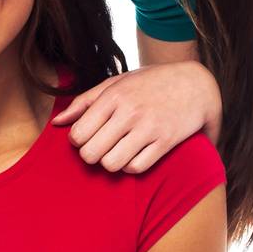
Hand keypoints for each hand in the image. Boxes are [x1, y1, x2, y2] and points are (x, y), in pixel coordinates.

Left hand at [51, 62, 220, 172]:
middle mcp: (130, 112)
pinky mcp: (165, 142)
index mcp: (113, 96)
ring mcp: (149, 128)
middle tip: (100, 148)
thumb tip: (57, 122)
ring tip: (116, 152)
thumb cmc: (149, 83)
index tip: (88, 136)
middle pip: (91, 153)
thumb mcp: (116, 83)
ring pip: (111, 164)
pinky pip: (135, 168)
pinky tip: (133, 155)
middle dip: (91, 155)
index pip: (78, 134)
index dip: (78, 140)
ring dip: (110, 163)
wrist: (196, 83)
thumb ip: (84, 102)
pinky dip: (130, 166)